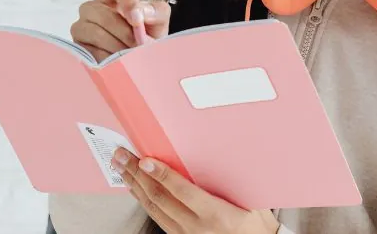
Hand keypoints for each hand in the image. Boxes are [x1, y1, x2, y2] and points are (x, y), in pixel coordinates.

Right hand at [70, 0, 170, 60]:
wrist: (140, 59)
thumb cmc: (148, 35)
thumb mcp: (159, 21)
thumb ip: (157, 11)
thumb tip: (140, 13)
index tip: (137, 18)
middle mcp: (93, 6)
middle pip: (102, 13)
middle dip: (124, 32)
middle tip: (138, 46)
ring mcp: (81, 25)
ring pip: (95, 33)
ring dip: (117, 48)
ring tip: (130, 55)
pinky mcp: (78, 46)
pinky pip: (89, 51)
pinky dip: (107, 59)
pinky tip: (118, 63)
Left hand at [112, 147, 279, 233]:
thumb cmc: (255, 223)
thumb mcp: (250, 200)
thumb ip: (230, 181)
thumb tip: (220, 152)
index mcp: (215, 213)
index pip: (182, 191)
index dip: (162, 174)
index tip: (146, 160)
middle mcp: (196, 225)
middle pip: (160, 197)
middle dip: (138, 174)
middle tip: (122, 156)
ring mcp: (185, 233)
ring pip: (153, 208)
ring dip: (135, 185)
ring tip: (121, 167)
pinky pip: (157, 217)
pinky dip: (142, 200)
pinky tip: (134, 188)